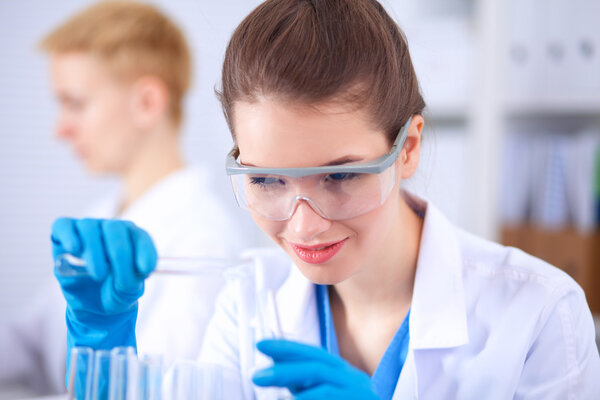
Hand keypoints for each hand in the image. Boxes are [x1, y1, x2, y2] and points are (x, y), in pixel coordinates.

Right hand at [51, 218, 156, 384]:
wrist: (96, 311)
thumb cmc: (116, 298)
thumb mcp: (129, 295)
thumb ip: (130, 284)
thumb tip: (131, 279)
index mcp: (136, 241)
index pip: (141, 237)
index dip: (144, 250)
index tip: (147, 270)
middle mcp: (114, 233)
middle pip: (119, 230)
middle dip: (120, 255)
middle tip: (118, 278)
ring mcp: (89, 233)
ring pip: (93, 228)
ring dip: (98, 252)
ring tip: (99, 275)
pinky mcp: (65, 239)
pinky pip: (65, 227)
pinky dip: (71, 237)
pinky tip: (77, 253)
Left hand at [252, 339, 379, 399]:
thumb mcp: (324, 393)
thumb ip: (303, 384)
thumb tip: (272, 369)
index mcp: (343, 374)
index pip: (315, 355)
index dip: (288, 348)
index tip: (261, 344)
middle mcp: (355, 381)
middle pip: (319, 367)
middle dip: (285, 369)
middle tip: (256, 376)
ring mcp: (361, 395)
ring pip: (325, 389)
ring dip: (299, 394)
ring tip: (277, 396)